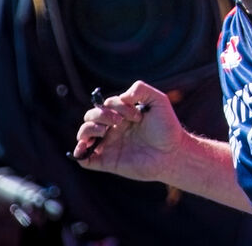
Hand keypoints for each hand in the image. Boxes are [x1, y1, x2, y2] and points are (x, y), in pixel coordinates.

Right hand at [71, 81, 185, 181]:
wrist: (173, 153)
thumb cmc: (167, 128)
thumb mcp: (159, 101)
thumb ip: (141, 89)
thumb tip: (121, 97)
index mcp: (122, 114)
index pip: (107, 104)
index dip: (118, 106)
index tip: (137, 115)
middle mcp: (113, 128)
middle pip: (91, 116)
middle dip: (100, 114)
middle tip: (119, 121)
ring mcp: (109, 145)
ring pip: (83, 134)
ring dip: (88, 129)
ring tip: (103, 131)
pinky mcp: (107, 162)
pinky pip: (84, 159)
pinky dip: (79, 152)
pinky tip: (86, 146)